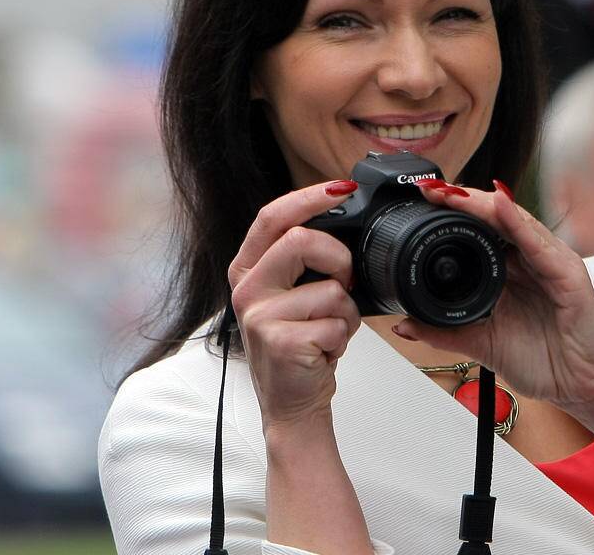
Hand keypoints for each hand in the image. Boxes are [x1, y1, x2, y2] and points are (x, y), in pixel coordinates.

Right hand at [228, 181, 362, 430]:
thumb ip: (302, 260)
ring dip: (346, 312)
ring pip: (329, 288)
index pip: (272, 217)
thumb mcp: (290, 294)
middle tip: (344, 282)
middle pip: (301, 241)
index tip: (340, 188)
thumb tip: (340, 221)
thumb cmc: (299, 344)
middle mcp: (247, 289)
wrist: (291, 404)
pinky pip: (336, 322)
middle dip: (339, 259)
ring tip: (330, 329)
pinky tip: (326, 350)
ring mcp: (260, 315)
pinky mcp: (281, 341)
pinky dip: (344, 337)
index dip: (308, 197)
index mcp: (248, 269)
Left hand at [394, 182, 593, 412]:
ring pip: (515, 222)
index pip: (479, 229)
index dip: (452, 213)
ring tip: (454, 193)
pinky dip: (518, 224)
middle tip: (431, 189)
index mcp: (510, 270)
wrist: (582, 390)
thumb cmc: (544, 362)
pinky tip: (500, 207)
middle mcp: (530, 260)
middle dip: (462, 200)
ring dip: (483, 204)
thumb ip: (443, 333)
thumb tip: (404, 326)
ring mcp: (551, 263)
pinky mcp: (570, 276)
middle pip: (495, 217)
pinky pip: (540, 245)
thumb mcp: (480, 344)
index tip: (421, 201)